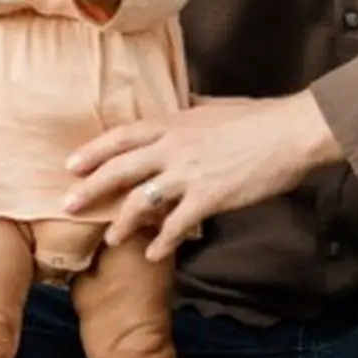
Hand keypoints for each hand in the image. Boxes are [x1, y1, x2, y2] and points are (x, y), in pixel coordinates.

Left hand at [64, 91, 340, 260]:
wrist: (291, 132)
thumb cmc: (259, 118)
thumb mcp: (217, 107)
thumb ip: (194, 109)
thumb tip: (187, 103)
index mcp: (174, 124)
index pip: (122, 136)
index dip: (93, 151)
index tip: (70, 164)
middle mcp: (173, 148)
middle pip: (119, 169)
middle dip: (90, 188)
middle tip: (67, 205)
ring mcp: (189, 173)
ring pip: (140, 201)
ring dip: (122, 223)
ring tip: (110, 239)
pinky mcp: (209, 197)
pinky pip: (176, 224)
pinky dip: (162, 241)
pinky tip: (153, 254)